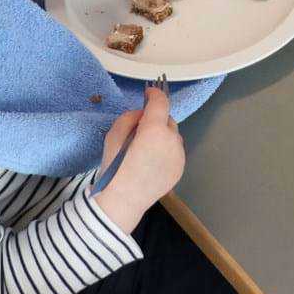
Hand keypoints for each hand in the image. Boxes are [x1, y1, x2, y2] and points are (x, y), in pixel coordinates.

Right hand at [95, 87, 185, 229]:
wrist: (123, 201)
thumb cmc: (115, 168)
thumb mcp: (113, 136)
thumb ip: (130, 117)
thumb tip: (143, 115)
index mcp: (154, 130)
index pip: (161, 102)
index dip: (154, 94)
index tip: (148, 93)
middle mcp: (172, 140)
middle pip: (168, 120)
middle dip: (157, 120)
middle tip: (141, 129)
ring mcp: (179, 155)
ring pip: (173, 136)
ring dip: (163, 136)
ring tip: (146, 148)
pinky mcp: (180, 168)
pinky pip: (175, 151)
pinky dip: (166, 150)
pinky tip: (152, 161)